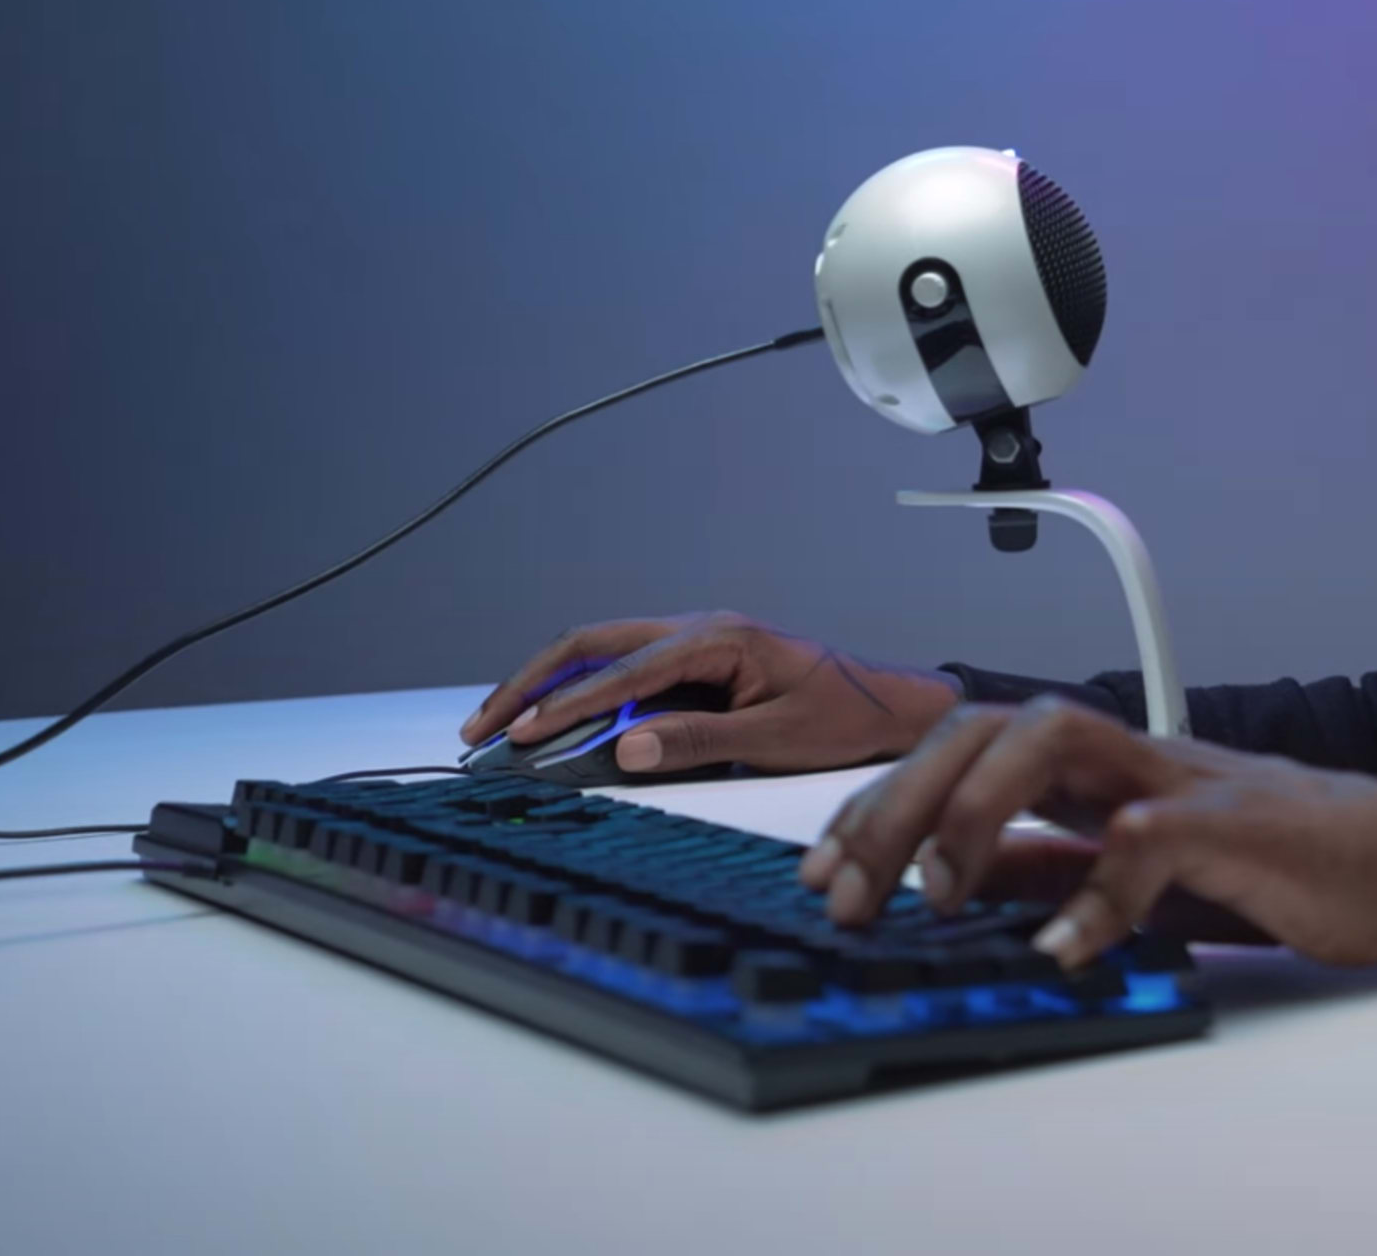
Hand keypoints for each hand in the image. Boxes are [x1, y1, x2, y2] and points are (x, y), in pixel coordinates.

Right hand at [457, 611, 961, 774]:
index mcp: (719, 638)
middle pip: (592, 644)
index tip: (522, 736)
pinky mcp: (696, 663)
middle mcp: (700, 629)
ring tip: (498, 724)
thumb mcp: (777, 739)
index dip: (567, 705)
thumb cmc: (846, 718)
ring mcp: (695, 642)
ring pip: (600, 652)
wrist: (894, 705)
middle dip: (531, 683)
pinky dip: (579, 690)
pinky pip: (624, 669)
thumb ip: (700, 742)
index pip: (623, 671)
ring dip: (547, 684)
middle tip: (482, 727)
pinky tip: (551, 719)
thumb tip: (624, 748)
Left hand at [796, 697, 1376, 968]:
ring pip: (1051, 738)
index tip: (824, 870)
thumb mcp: (1142, 872)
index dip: (883, 801)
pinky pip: (1149, 839)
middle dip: (901, 801)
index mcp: (1098, 771)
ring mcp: (1179, 779)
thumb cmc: (1288, 862)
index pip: (964, 752)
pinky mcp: (1235, 821)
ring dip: (976, 811)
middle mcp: (1127, 758)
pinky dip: (1096, 892)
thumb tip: (971, 882)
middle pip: (984, 727)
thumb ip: (1064, 866)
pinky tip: (1064, 945)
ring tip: (940, 893)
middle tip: (853, 890)